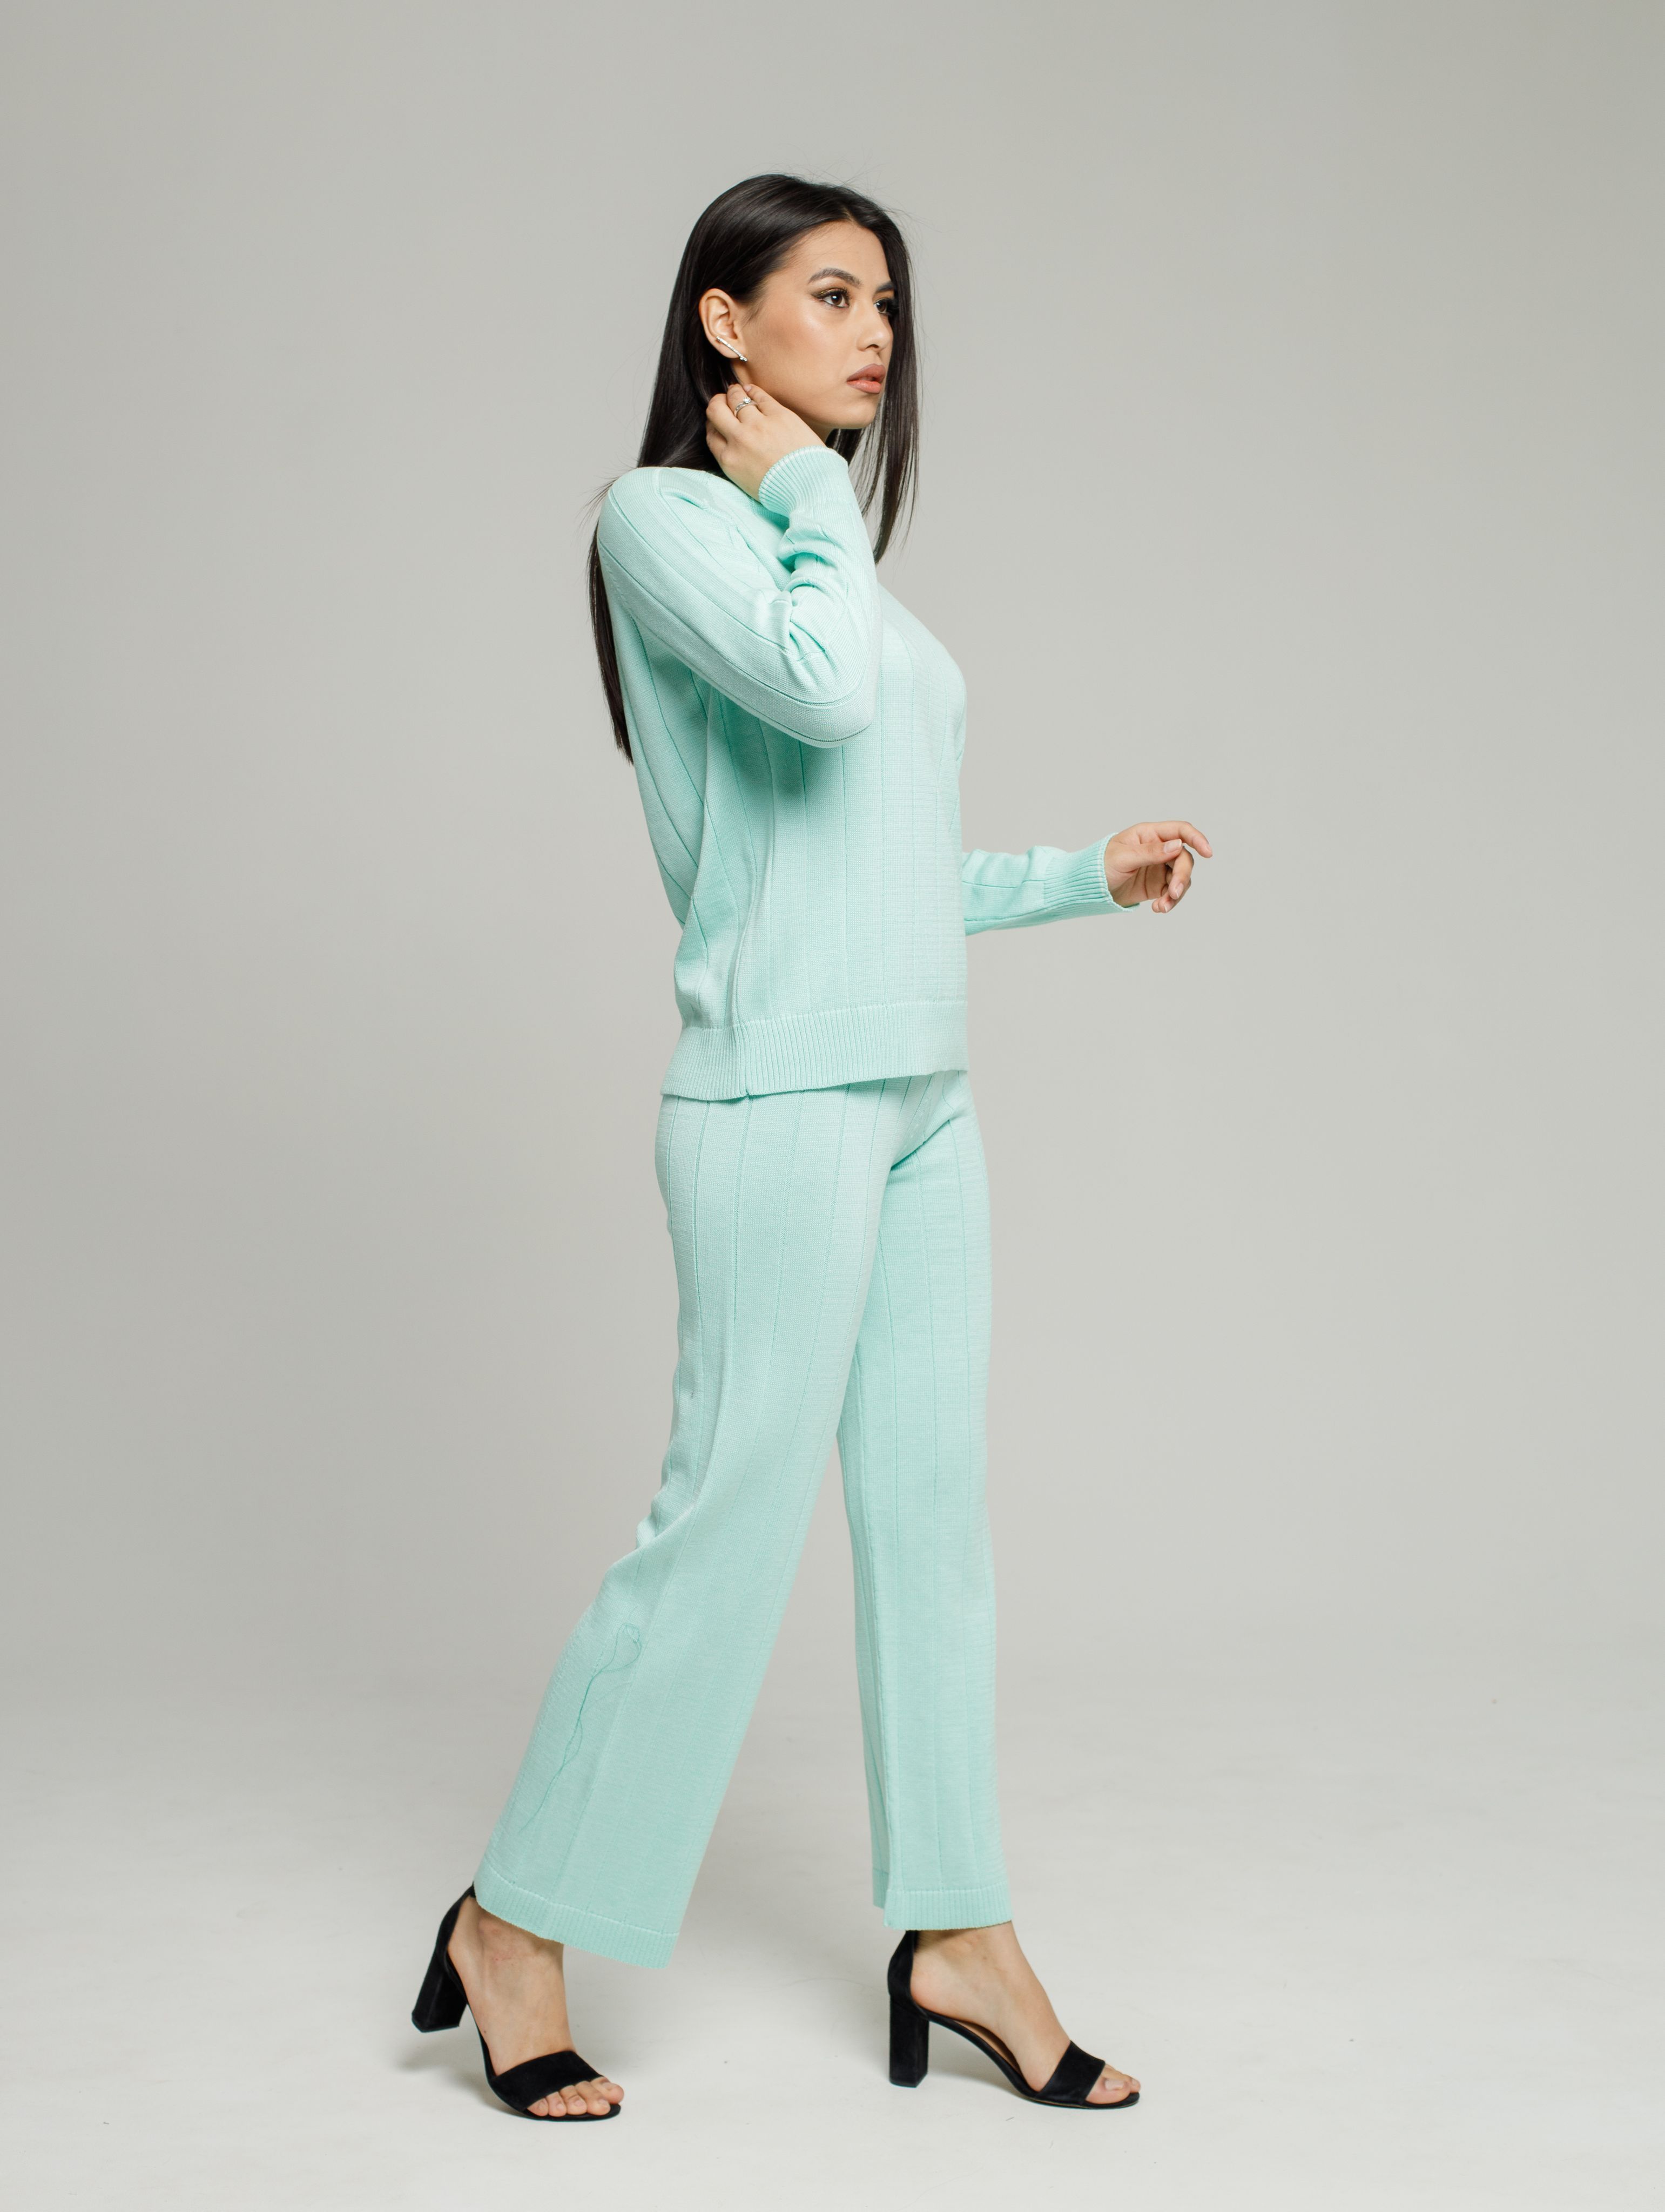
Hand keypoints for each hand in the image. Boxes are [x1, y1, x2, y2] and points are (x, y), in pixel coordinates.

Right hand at [705, 382, 824, 500]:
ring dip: (735, 393)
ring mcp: (758, 425)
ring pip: (735, 397)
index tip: (719, 422)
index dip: (713, 424)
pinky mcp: (778, 415)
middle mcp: (738, 439)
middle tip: (724, 401)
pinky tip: (751, 390)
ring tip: (739, 393)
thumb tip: (731, 443)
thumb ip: (735, 461)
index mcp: (729, 460)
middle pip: (716, 410)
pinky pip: (758, 395)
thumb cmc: (780, 490)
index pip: (711, 434)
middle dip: (718, 403)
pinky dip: (752, 390)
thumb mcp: (746, 483)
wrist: (808, 489)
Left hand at [1103, 820, 1211, 911]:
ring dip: (1176, 893)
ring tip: (1163, 907)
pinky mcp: (1157, 885)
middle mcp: (1159, 849)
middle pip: (1184, 858)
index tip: (1208, 852)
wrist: (1088, 888)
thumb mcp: (1123, 857)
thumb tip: (1178, 846)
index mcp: (1149, 834)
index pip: (1180, 831)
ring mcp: (1159, 868)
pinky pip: (1172, 892)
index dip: (1197, 839)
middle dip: (1182, 877)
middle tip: (1173, 893)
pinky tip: (1158, 908)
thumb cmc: (1100, 865)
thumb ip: (1150, 852)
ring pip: (1181, 878)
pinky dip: (1169, 901)